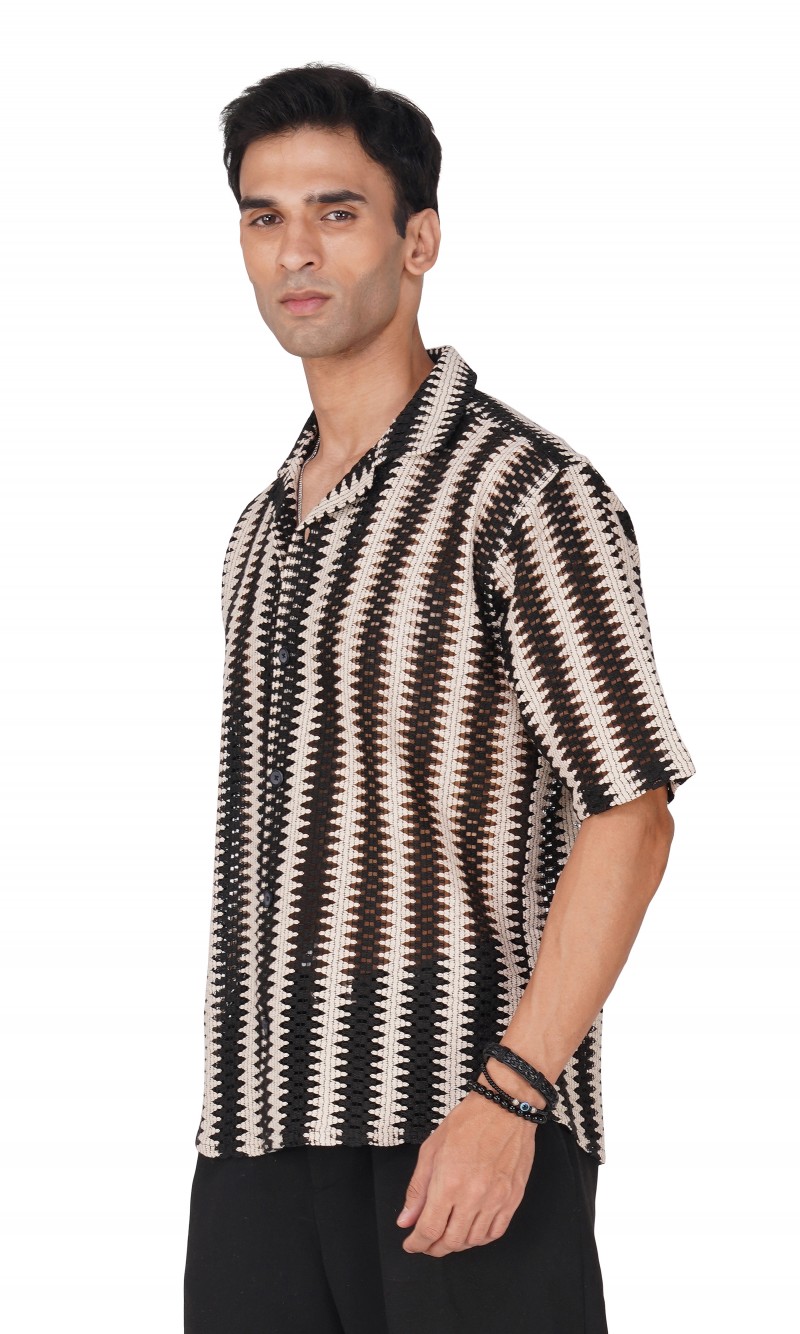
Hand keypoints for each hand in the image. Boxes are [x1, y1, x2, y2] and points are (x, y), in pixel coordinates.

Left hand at [394, 1084, 536, 1255]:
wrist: (505, 1108)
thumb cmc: (468, 1122)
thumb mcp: (431, 1149)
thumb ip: (418, 1189)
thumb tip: (407, 1219)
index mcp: (449, 1183)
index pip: (429, 1229)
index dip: (417, 1243)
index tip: (411, 1244)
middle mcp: (473, 1196)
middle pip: (451, 1241)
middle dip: (434, 1248)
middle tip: (426, 1244)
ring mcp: (496, 1200)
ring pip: (473, 1241)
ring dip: (456, 1245)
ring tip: (447, 1237)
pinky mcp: (513, 1199)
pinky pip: (496, 1232)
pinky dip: (481, 1238)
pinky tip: (471, 1231)